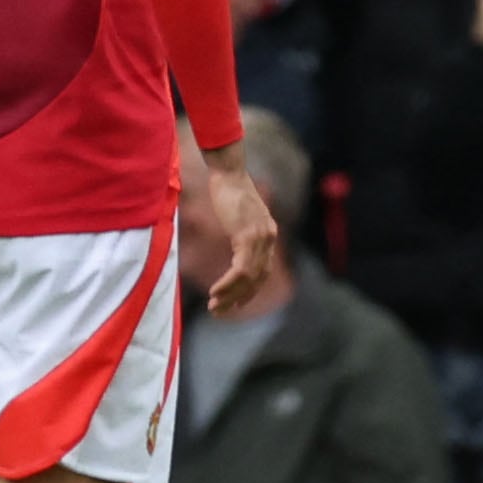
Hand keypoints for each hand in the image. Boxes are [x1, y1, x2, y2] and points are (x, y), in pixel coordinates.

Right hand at [199, 152, 279, 313]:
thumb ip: (241, 229)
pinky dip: (228, 283)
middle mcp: (268, 238)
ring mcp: (260, 238)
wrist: (228, 171)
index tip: (235, 304)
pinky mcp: (247, 236)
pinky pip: (240, 268)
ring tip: (214, 306)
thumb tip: (235, 239)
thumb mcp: (238, 214)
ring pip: (249, 278)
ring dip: (231, 295)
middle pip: (258, 279)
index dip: (250, 291)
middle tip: (220, 311)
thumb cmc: (227, 188)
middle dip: (239, 298)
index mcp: (267, 235)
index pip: (264, 271)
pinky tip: (216, 291)